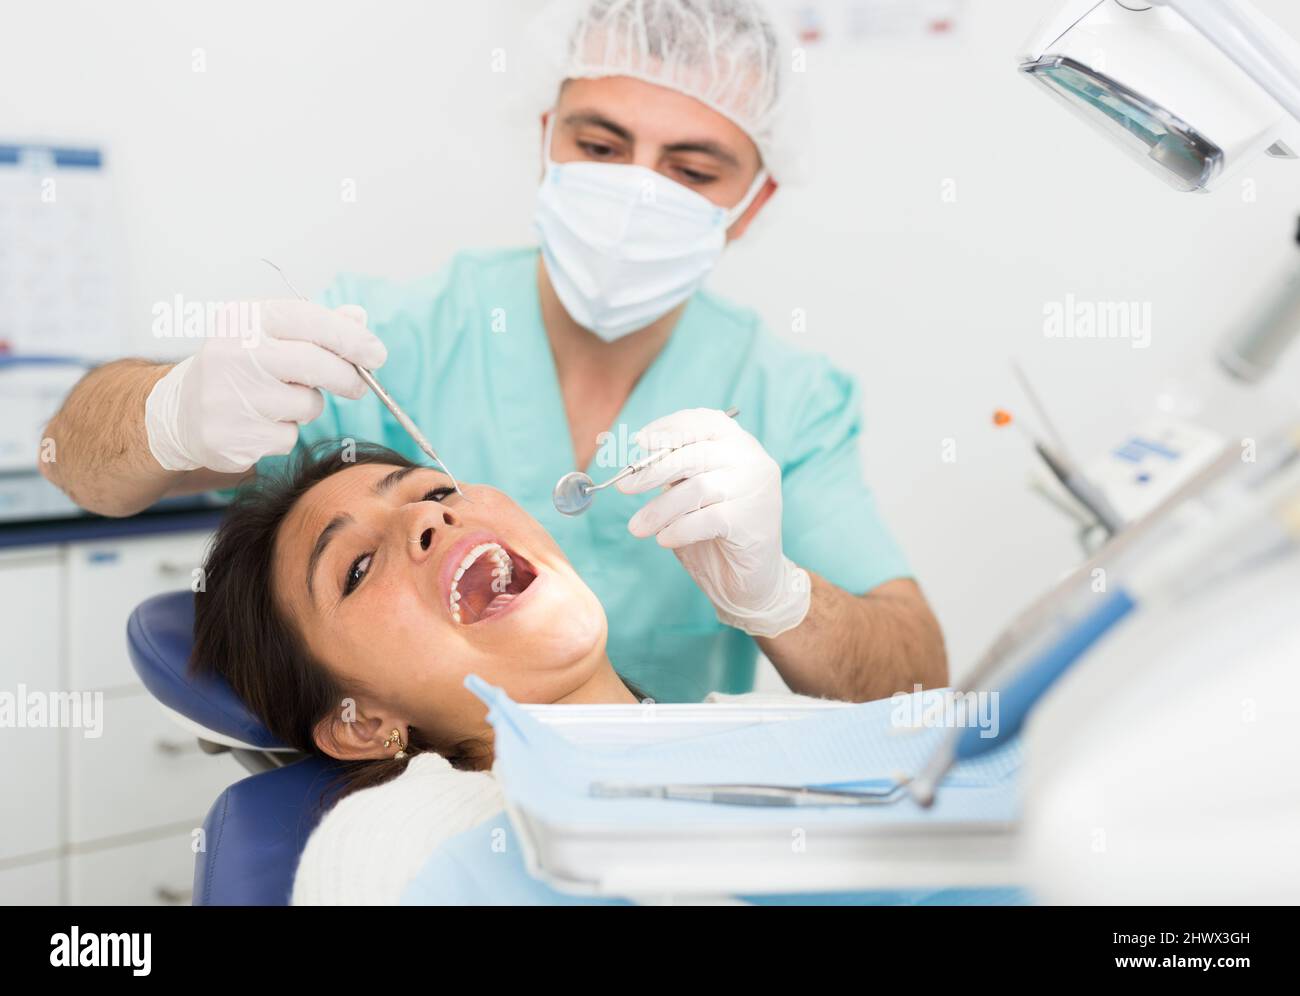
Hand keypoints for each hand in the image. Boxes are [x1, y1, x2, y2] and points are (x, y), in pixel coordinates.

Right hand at [144, 300, 385, 472]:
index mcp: (243, 320)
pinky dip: (285, 433)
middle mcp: (232, 354)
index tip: (377, 354)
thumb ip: (316, 328)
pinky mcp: (231, 438)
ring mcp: (228, 398)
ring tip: (275, 401)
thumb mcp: (269, 337)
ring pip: (307, 405)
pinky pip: (288, 438)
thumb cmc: (237, 368)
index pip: (308, 319)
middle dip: (348, 377)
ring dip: (306, 407)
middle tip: (359, 386)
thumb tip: (359, 319)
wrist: (180, 412)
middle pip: (315, 363)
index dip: (349, 338)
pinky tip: (258, 424)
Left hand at [619, 407, 810, 637]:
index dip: (670, 428)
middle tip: (625, 488)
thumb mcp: (693, 492)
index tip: (640, 442)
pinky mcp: (753, 520)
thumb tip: (635, 465)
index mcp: (739, 443)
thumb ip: (677, 473)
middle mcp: (752, 460)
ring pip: (697, 488)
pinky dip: (678, 529)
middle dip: (653, 470)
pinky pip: (705, 519)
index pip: (705, 421)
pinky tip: (666, 539)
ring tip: (638, 527)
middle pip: (695, 454)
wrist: (753, 578)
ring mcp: (756, 488)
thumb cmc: (717, 530)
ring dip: (660, 509)